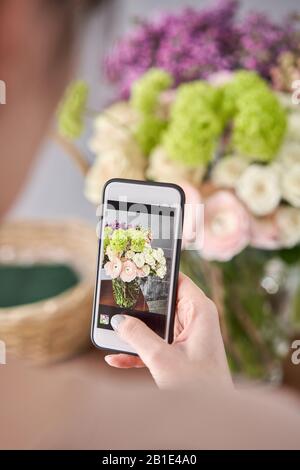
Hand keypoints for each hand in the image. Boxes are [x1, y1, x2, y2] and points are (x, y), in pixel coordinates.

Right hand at [105, 273, 231, 389]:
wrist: (209, 417)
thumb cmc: (198, 387)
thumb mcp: (162, 358)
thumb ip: (138, 336)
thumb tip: (118, 320)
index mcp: (199, 311)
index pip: (177, 280)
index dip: (157, 272)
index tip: (135, 266)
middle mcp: (194, 320)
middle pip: (162, 302)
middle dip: (138, 304)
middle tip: (114, 296)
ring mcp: (186, 337)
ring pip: (155, 324)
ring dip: (134, 330)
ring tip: (109, 326)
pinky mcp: (178, 353)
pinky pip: (154, 344)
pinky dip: (137, 350)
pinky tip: (114, 357)